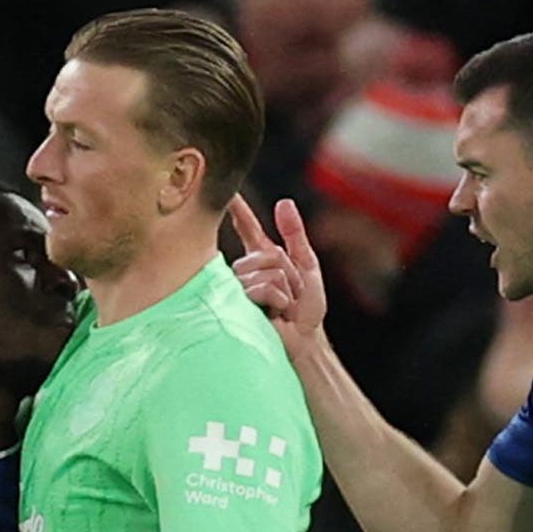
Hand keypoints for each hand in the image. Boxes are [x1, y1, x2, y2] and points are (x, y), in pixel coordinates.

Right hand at [228, 196, 327, 356]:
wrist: (306, 340)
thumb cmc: (306, 309)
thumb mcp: (307, 265)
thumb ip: (295, 235)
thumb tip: (283, 202)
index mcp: (262, 259)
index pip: (247, 228)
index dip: (237, 210)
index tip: (225, 191)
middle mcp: (246, 271)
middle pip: (266, 254)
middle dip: (287, 273)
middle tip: (289, 294)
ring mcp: (240, 288)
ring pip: (265, 272)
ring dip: (284, 290)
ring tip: (283, 307)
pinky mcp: (238, 305)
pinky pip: (263, 287)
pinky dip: (278, 299)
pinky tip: (276, 314)